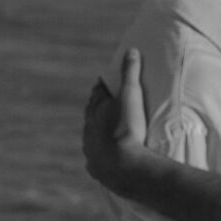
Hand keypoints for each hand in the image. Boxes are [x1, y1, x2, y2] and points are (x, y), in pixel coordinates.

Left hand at [81, 48, 149, 195]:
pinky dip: (99, 158)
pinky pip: (95, 162)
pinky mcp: (96, 170)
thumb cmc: (128, 129)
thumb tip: (132, 50)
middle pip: (91, 118)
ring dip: (97, 136)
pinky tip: (104, 161)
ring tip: (106, 136)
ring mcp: (91, 151)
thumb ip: (131, 73)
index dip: (101, 91)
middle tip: (107, 110)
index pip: (96, 96)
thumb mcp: (132, 96)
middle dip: (97, 113)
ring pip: (90, 140)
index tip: (106, 86)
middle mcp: (88, 131)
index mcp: (95, 112)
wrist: (125, 167)